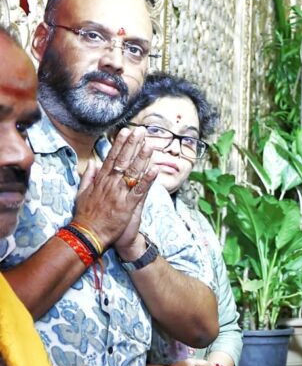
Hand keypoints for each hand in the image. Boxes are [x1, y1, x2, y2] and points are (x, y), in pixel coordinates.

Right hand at [73, 127, 156, 250]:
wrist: (88, 235)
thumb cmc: (87, 215)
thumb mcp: (82, 193)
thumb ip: (88, 177)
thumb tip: (93, 163)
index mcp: (101, 180)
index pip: (112, 158)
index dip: (120, 144)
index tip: (126, 131)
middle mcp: (111, 184)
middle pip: (123, 161)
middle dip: (132, 145)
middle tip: (141, 131)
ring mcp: (120, 194)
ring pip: (133, 172)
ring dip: (142, 158)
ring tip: (150, 144)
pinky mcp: (128, 206)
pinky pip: (140, 191)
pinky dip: (147, 180)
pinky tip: (155, 169)